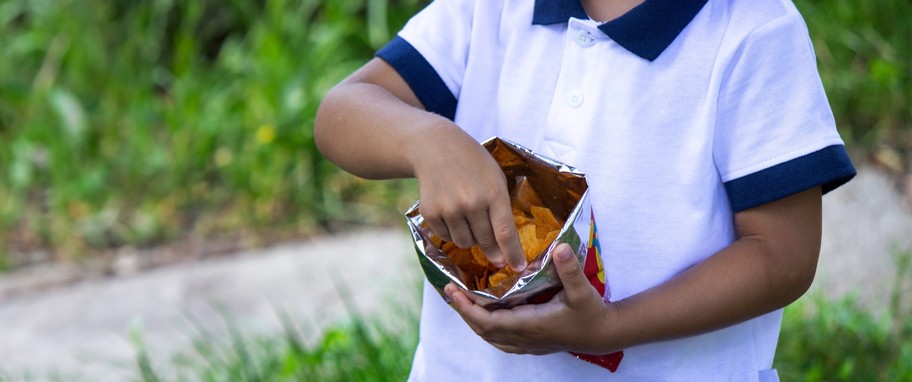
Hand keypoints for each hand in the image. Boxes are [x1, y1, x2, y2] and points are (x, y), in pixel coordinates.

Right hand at [410, 125, 525, 270]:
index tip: (519, 268)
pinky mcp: (431, 213)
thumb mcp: (495, 177)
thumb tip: (504, 242)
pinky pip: (446, 236)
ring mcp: (449, 209)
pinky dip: (452, 231)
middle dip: (493, 253)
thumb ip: (500, 207)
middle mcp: (471, 203)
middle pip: (485, 241)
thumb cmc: (472, 162)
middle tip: (497, 258)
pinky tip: (452, 213)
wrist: (435, 147)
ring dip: (470, 239)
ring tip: (469, 220)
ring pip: (465, 243)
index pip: (505, 232)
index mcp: (493, 193)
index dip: (513, 254)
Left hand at [445, 243, 616, 354]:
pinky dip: (487, 329)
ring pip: (491, 337)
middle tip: (450, 292)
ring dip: (474, 321)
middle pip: (483, 330)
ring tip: (462, 302)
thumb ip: (570, 269)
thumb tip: (559, 247)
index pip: (489, 322)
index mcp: (531, 324)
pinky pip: (501, 340)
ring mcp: (528, 343)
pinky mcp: (532, 344)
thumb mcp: (582, 290)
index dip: (468, 309)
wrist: (605, 335)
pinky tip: (485, 317)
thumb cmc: (592, 313)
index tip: (453, 292)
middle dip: (464, 312)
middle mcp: (525, 337)